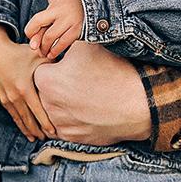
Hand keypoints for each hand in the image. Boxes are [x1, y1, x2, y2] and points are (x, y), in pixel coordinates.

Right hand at [0, 25, 55, 141]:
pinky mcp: (0, 97)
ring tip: (34, 138)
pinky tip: (23, 126)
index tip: (53, 132)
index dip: (45, 123)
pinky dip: (18, 121)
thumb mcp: (37, 56)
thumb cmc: (19, 52)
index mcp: (25, 89)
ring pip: (18, 118)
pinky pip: (11, 113)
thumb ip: (52, 63)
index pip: (37, 111)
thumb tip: (68, 67)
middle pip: (28, 119)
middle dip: (37, 131)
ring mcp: (6, 98)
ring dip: (26, 129)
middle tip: (46, 139)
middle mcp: (14, 97)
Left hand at [23, 0, 84, 61]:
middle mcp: (63, 14)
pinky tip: (52, 54)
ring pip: (53, 38)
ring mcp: (72, 23)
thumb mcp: (55, 6)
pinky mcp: (79, 30)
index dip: (30, 31)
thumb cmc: (68, 6)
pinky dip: (56, 50)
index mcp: (55, 7)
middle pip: (46, 32)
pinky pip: (64, 43)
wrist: (91, 2)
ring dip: (46, 49)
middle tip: (37, 49)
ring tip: (44, 53)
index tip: (30, 36)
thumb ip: (44, 18)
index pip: (37, 20)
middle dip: (39, 44)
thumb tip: (31, 36)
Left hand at [32, 41, 149, 145]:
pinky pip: (64, 127)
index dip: (55, 67)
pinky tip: (86, 111)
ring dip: (63, 104)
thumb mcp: (86, 47)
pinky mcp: (71, 138)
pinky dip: (72, 120)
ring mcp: (59, 124)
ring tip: (84, 97)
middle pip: (45, 92)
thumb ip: (64, 45)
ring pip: (53, 110)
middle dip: (57, 87)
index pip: (41, 71)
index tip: (69, 67)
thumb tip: (56, 43)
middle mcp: (48, 105)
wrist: (138, 103)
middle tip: (78, 83)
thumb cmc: (113, 71)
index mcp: (46, 80)